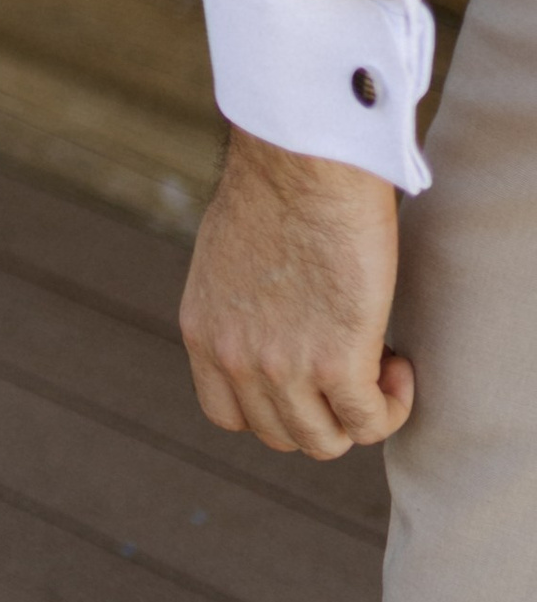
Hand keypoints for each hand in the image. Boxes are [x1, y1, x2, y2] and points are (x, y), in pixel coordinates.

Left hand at [179, 127, 408, 458]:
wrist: (302, 161)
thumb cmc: (278, 184)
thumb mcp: (227, 255)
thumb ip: (239, 299)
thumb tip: (273, 314)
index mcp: (203, 332)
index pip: (227, 414)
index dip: (275, 405)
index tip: (307, 372)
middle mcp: (233, 359)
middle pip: (281, 434)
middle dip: (321, 409)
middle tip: (352, 363)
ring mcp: (281, 367)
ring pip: (324, 441)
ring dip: (358, 413)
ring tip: (381, 363)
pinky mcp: (335, 362)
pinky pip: (368, 422)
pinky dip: (391, 405)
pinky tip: (399, 364)